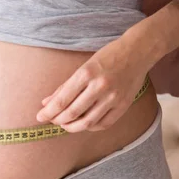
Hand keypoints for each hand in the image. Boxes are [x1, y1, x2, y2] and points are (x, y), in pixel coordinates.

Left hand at [36, 36, 151, 132]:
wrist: (138, 51)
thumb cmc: (107, 57)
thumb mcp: (83, 67)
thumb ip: (64, 87)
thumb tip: (46, 103)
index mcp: (86, 73)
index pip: (62, 100)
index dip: (48, 112)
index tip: (39, 117)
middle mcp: (100, 86)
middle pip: (72, 113)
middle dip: (58, 120)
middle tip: (52, 120)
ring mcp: (114, 97)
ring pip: (87, 122)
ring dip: (72, 127)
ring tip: (65, 124)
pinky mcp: (124, 105)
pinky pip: (103, 124)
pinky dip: (90, 127)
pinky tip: (83, 124)